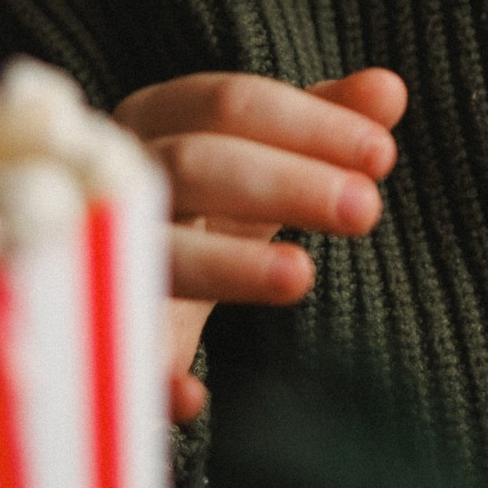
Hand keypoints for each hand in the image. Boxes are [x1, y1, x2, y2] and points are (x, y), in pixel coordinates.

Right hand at [114, 68, 406, 423]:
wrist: (101, 262)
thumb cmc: (198, 195)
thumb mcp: (257, 156)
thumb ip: (321, 121)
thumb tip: (390, 89)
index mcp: (158, 119)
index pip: (229, 104)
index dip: (309, 125)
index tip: (382, 153)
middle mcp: (121, 180)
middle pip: (194, 165)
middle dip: (284, 184)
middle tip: (365, 209)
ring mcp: (102, 255)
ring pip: (157, 252)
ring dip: (226, 264)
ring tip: (301, 277)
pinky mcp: (98, 335)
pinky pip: (119, 354)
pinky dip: (152, 377)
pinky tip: (196, 399)